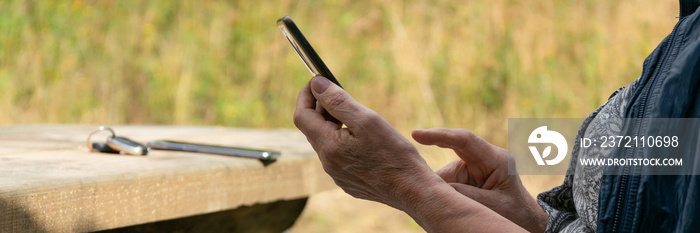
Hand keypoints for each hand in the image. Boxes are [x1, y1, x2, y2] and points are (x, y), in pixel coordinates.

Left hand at [293, 76, 440, 209]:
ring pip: (326, 142)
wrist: (413, 190)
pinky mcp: (348, 182)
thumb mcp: (367, 120)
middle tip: (339, 93)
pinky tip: (362, 138)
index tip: (318, 81)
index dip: (306, 95)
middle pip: (312, 129)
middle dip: (321, 108)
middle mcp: (328, 164)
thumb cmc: (394, 154)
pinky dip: (343, 140)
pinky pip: (337, 156)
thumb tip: (317, 84)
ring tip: (354, 114)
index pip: (301, 116)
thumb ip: (338, 101)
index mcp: (329, 147)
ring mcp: (337, 175)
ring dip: (332, 124)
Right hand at [412, 128, 546, 232]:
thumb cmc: (516, 213)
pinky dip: (442, 193)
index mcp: (497, 159)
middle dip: (434, 166)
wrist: (526, 219)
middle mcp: (483, 157)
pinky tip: (442, 206)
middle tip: (411, 174)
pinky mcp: (466, 174)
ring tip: (443, 206)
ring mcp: (473, 164)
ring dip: (439, 188)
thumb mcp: (495, 206)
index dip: (440, 136)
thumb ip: (469, 196)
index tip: (416, 135)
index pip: (465, 140)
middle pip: (449, 153)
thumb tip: (440, 188)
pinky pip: (447, 182)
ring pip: (446, 173)